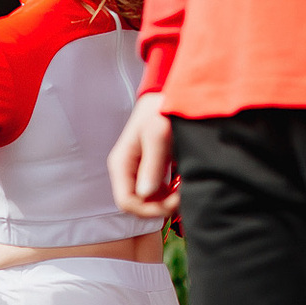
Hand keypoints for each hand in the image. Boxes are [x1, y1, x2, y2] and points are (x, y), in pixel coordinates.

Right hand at [109, 92, 179, 217]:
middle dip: (160, 206)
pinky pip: (156, 194)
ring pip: (147, 202)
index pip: (126, 202)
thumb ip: (152, 164)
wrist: (170, 95)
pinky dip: (169, 195)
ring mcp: (137, 172)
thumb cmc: (161, 111)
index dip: (150, 209)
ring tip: (184, 188)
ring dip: (166, 202)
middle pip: (137, 205)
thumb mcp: (158, 135)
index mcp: (121, 164)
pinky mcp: (150, 170)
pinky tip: (181, 184)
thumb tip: (145, 194)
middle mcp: (126, 171)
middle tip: (183, 195)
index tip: (174, 200)